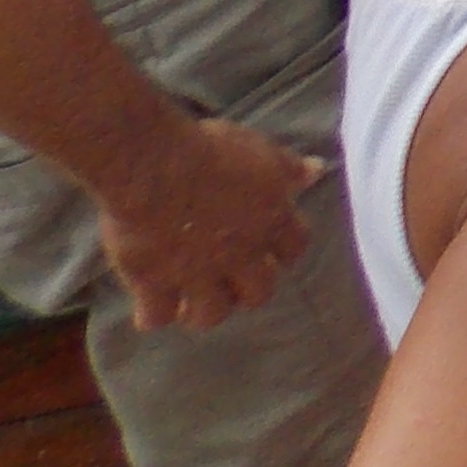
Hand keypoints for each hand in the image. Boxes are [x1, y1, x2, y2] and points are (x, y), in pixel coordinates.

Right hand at [93, 115, 319, 329]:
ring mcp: (197, 274)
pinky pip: (157, 316)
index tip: (273, 251)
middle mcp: (239, 256)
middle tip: (230, 282)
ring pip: (211, 314)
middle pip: (258, 293)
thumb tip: (316, 171)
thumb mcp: (260, 151)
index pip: (294, 249)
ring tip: (191, 303)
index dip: (284, 253)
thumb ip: (288, 168)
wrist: (156, 168)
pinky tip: (150, 309)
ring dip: (204, 311)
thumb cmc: (211, 150)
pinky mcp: (155, 283)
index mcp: (270, 222)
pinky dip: (153, 316)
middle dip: (247, 291)